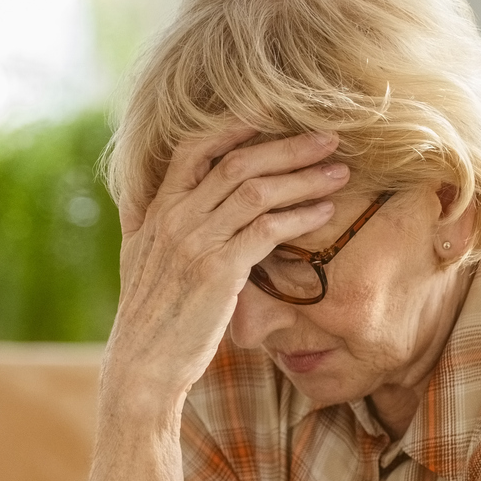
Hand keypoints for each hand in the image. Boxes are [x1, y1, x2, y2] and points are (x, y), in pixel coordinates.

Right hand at [105, 130, 351, 416]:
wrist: (142, 364)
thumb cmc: (148, 317)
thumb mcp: (139, 260)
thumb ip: (150, 225)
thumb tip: (152, 202)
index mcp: (157, 210)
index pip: (194, 148)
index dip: (235, 126)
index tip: (274, 116)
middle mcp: (175, 218)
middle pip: (237, 162)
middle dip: (288, 145)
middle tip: (329, 137)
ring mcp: (196, 243)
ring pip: (258, 191)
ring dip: (304, 178)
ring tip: (340, 173)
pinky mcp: (219, 271)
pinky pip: (268, 230)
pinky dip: (300, 217)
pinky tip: (324, 213)